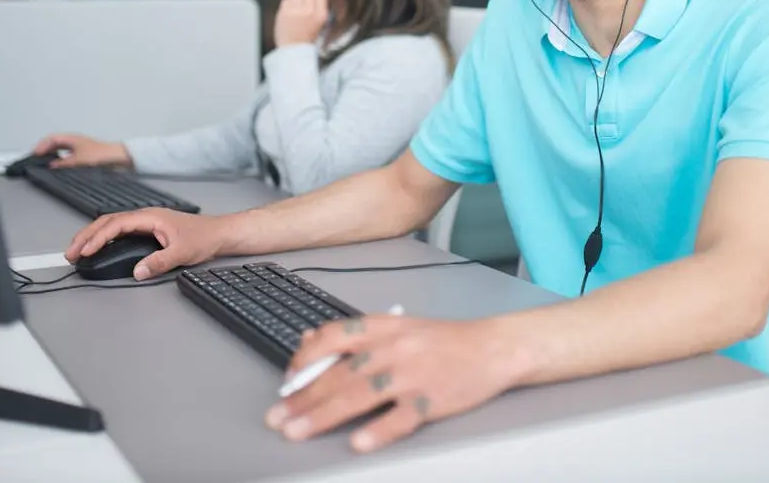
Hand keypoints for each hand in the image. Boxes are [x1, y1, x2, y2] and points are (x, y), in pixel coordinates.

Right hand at [33, 133, 129, 167]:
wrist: (118, 158)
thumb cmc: (102, 155)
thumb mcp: (78, 161)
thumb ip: (63, 163)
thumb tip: (52, 165)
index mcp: (72, 138)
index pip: (51, 139)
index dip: (41, 146)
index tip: (35, 154)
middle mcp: (75, 141)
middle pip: (54, 142)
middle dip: (44, 148)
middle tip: (36, 157)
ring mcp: (79, 147)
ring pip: (60, 148)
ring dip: (51, 153)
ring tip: (44, 161)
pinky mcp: (83, 154)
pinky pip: (66, 153)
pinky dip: (59, 157)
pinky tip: (59, 164)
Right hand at [63, 208, 222, 280]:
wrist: (219, 233)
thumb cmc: (204, 237)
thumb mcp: (182, 252)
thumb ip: (159, 262)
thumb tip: (138, 271)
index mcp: (150, 217)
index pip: (116, 224)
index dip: (97, 237)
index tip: (84, 251)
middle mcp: (145, 216)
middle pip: (107, 222)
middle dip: (86, 236)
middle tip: (70, 253)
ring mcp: (145, 222)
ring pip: (111, 225)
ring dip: (92, 236)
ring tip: (77, 251)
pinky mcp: (147, 229)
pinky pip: (119, 230)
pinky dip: (104, 238)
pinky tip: (98, 247)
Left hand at [265, 314, 517, 452]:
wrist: (491, 347)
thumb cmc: (440, 340)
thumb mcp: (396, 326)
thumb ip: (355, 335)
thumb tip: (309, 339)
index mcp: (382, 326)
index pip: (333, 337)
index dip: (304, 359)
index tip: (286, 381)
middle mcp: (393, 347)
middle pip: (340, 373)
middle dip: (303, 397)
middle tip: (277, 416)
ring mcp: (413, 374)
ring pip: (360, 395)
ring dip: (324, 414)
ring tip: (297, 430)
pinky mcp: (432, 399)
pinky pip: (401, 417)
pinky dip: (378, 430)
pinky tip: (357, 442)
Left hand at [274, 0, 328, 46]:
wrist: (293, 49)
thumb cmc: (305, 37)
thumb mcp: (318, 23)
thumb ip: (317, 7)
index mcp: (321, 14)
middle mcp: (311, 11)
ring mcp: (298, 10)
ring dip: (294, 1)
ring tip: (294, 13)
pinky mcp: (286, 11)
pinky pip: (285, 0)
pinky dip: (285, 6)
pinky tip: (287, 15)